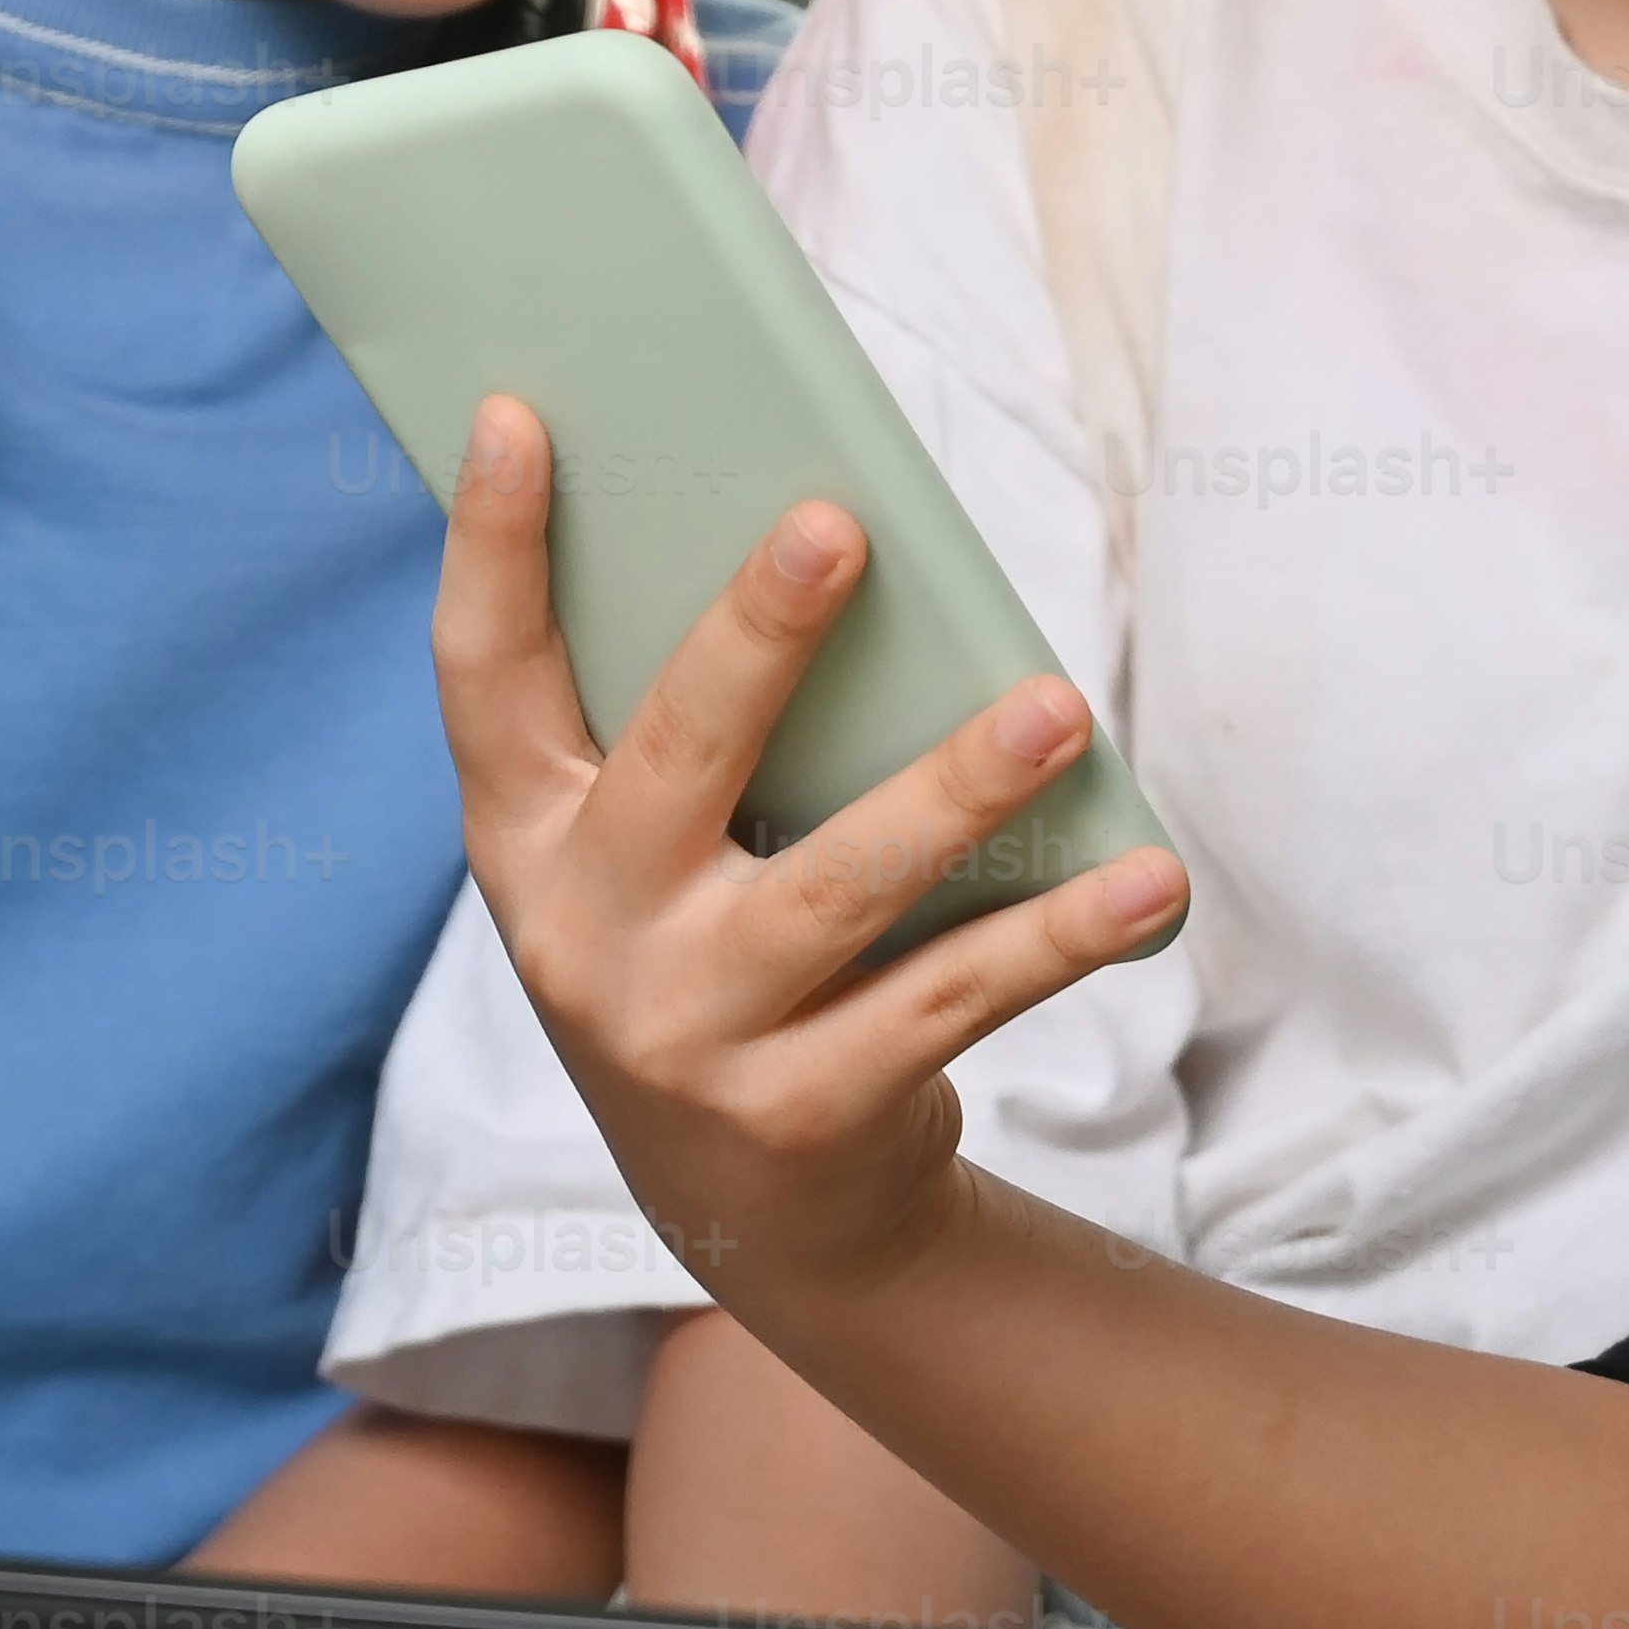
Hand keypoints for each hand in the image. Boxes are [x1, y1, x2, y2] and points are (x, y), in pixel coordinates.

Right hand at [428, 399, 1184, 1312]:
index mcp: (526, 842)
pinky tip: (1145, 878)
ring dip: (953, 792)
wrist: (759, 1214)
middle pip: (675, 759)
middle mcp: (583, 937)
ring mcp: (688, 1035)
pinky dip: (1059, 936)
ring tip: (1056, 709)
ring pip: (838, 886)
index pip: (483, 680)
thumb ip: (687, 728)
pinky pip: (951, 998)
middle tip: (836, 525)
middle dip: (755, 638)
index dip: (488, 549)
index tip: (514, 414)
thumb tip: (815, 539)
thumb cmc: (714, 961)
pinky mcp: (805, 1111)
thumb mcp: (651, 860)